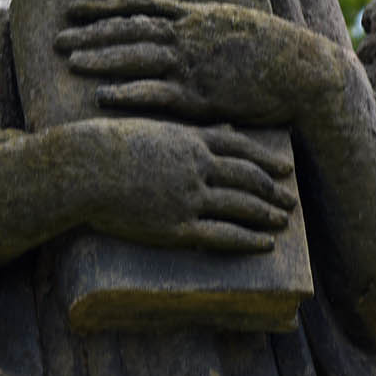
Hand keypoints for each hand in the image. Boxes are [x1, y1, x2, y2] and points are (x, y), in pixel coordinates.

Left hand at [54, 0, 344, 129]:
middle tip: (56, 38)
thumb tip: (178, 11)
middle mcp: (188, 36)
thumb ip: (200, 18)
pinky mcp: (202, 94)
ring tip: (69, 61)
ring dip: (101, 58)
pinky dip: (128, 92)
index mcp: (194, 18)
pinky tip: (102, 95)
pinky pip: (157, 92)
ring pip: (137, 57)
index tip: (74, 10)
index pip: (138, 9)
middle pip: (128, 31)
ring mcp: (193, 64)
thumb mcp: (232, 22)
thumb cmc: (272, 50)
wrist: (303, 70)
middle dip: (90, 34)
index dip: (102, 9)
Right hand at [62, 117, 298, 253]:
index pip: (240, 149)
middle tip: (291, 199)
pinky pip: (222, 235)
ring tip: (283, 221)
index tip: (285, 168)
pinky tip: (265, 245)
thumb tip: (211, 131)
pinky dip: (248, 240)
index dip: (266, 159)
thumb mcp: (150, 130)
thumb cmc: (107, 146)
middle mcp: (197, 168)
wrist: (84, 169)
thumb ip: (183, 132)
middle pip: (247, 178)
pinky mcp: (176, 227)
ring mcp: (189, 198)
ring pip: (241, 207)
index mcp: (190, 141)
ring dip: (266, 214)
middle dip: (272, 190)